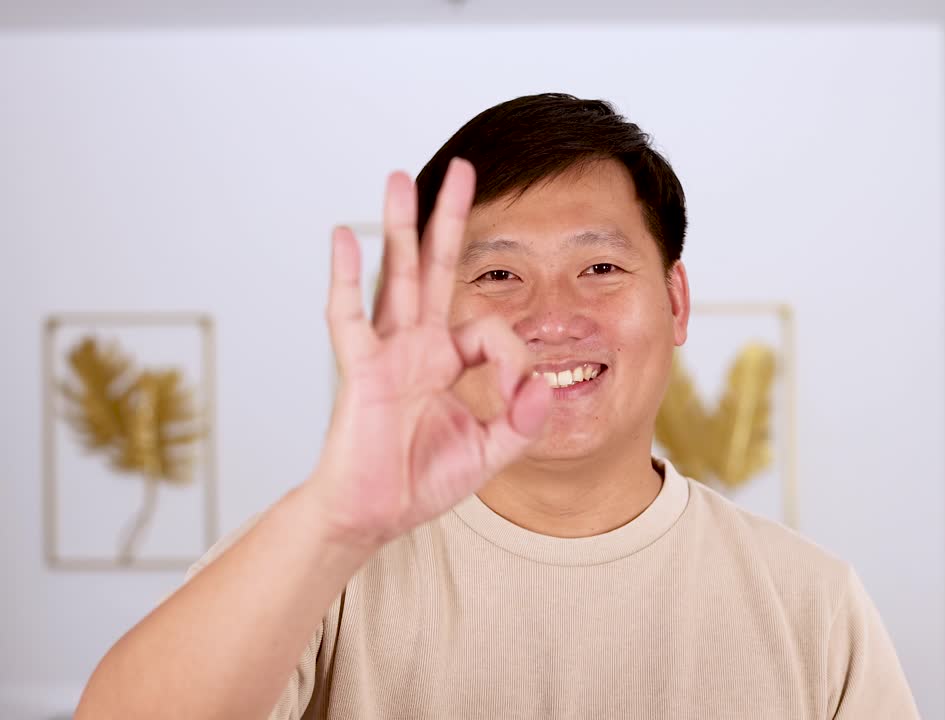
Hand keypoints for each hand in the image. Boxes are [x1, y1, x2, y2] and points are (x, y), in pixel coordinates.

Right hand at [306, 158, 550, 547]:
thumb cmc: (423, 481)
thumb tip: (543, 388)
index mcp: (448, 360)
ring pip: (396, 276)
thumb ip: (523, 421)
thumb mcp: (492, 451)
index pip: (492, 327)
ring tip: (401, 178)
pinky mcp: (360, 370)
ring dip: (400, 227)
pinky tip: (343, 235)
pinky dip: (345, 276)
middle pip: (436, 267)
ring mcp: (386, 352)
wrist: (375, 515)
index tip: (520, 397)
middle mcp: (417, 345)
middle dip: (450, 218)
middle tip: (463, 168)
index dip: (515, 356)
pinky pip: (349, 316)